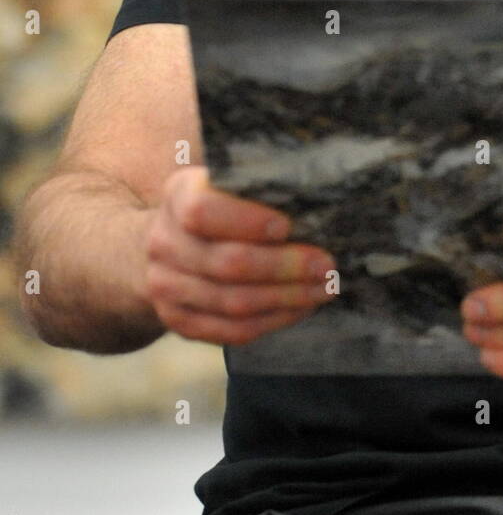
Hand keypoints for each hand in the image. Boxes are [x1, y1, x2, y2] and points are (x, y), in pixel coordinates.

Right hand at [143, 164, 337, 344]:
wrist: (172, 243)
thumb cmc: (221, 205)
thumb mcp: (230, 184)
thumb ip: (260, 189)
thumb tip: (318, 201)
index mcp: (178, 196)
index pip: (202, 210)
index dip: (247, 222)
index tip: (287, 226)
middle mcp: (163, 242)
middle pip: (226, 263)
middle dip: (284, 266)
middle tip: (325, 265)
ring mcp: (165, 286)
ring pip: (232, 302)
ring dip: (286, 298)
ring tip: (323, 288)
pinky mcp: (179, 321)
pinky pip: (231, 330)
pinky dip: (273, 320)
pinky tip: (300, 307)